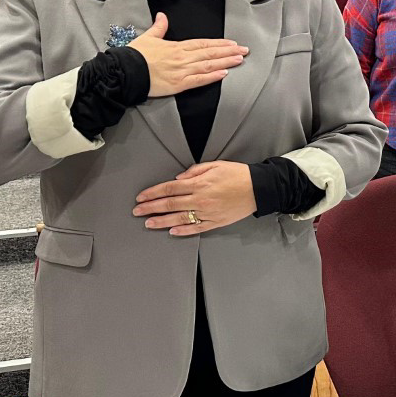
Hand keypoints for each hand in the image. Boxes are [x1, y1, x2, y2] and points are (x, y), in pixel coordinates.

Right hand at [129, 12, 248, 96]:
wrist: (123, 71)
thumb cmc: (134, 55)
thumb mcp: (147, 37)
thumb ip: (158, 27)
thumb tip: (162, 16)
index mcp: (176, 47)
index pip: (203, 44)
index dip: (219, 43)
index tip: (232, 43)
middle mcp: (182, 57)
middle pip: (210, 53)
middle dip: (229, 51)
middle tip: (244, 50)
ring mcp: (182, 71)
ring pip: (208, 65)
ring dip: (225, 62)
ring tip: (239, 59)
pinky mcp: (178, 84)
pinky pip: (199, 80)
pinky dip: (212, 77)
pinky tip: (224, 74)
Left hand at [133, 161, 256, 235]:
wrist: (259, 189)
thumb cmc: (238, 174)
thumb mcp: (216, 165)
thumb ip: (195, 170)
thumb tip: (178, 178)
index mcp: (199, 184)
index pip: (169, 188)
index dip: (153, 193)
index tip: (141, 197)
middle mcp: (200, 199)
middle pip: (170, 204)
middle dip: (151, 208)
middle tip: (137, 211)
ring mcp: (207, 212)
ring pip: (179, 218)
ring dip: (161, 221)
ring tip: (148, 223)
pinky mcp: (215, 222)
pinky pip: (196, 228)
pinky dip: (183, 231)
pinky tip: (172, 231)